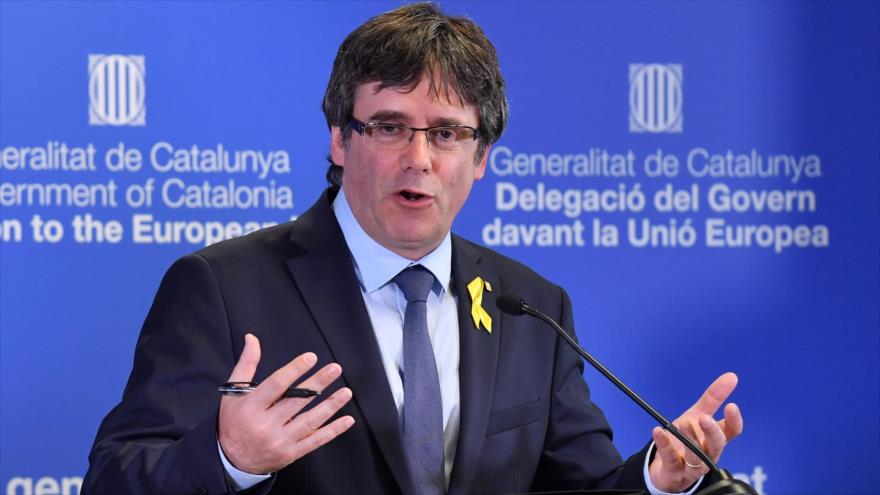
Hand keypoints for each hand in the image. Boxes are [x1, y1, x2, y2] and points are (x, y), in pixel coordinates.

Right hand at [218, 334, 354, 473]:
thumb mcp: (234, 393)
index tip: (311, 357)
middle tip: (335, 368)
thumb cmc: (234, 421)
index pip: (276, 385)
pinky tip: (347, 419)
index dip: (294, 370)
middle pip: (296, 401)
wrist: (232, 460)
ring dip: (330, 406)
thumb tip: (252, 338)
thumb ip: (246, 364)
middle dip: (318, 382)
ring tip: (346, 392)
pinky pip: (315, 441)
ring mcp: (279, 441)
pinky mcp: (290, 453)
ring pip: (310, 421)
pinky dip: (333, 431)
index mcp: (251, 407)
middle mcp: (265, 425)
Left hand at [648, 372, 742, 492]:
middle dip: (712, 432)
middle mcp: (707, 453)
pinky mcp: (673, 470)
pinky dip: (664, 444)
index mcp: (715, 439)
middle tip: (704, 418)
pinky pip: (670, 458)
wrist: (667, 467)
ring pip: (695, 456)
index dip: (734, 421)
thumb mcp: (698, 416)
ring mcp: (691, 465)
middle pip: (716, 445)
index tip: (731, 406)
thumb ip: (713, 398)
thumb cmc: (687, 440)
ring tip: (683, 422)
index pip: (731, 432)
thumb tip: (731, 376)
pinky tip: (658, 431)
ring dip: (690, 438)